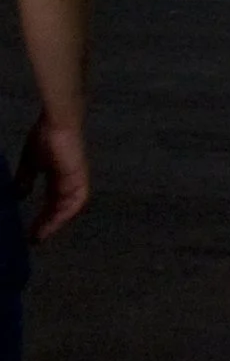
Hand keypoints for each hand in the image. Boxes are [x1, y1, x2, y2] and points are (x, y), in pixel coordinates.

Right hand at [18, 112, 89, 243]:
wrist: (58, 123)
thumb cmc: (45, 137)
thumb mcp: (30, 162)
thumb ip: (26, 178)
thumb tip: (19, 195)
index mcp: (57, 177)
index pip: (50, 203)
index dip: (42, 218)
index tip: (30, 232)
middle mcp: (68, 182)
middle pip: (59, 208)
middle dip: (47, 224)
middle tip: (33, 238)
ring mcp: (76, 180)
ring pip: (68, 208)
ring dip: (55, 221)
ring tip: (41, 233)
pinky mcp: (79, 177)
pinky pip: (76, 201)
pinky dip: (66, 212)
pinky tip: (54, 221)